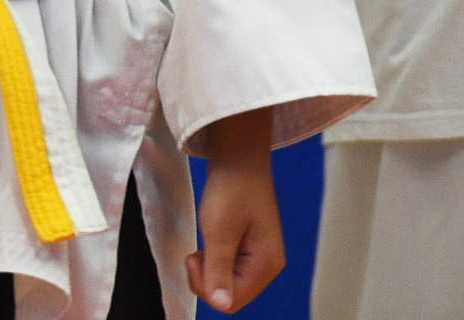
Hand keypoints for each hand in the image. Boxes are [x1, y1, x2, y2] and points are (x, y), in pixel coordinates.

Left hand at [189, 109, 281, 312]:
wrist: (238, 159)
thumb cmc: (231, 190)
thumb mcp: (218, 231)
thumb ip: (219, 270)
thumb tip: (221, 306)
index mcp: (266, 265)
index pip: (232, 301)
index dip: (207, 287)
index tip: (196, 258)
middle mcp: (267, 266)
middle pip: (230, 295)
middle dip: (207, 279)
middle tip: (197, 251)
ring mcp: (258, 258)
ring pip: (226, 282)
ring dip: (208, 268)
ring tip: (204, 243)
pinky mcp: (248, 249)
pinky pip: (227, 268)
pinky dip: (212, 260)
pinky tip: (210, 242)